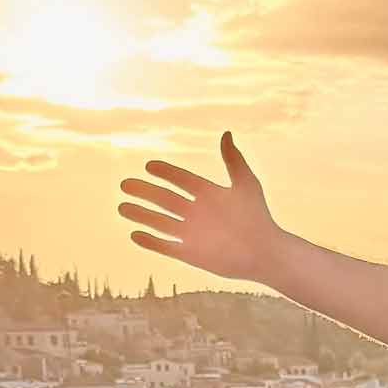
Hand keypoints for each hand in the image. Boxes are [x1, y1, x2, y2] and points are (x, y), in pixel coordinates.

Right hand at [119, 131, 283, 282]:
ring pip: (160, 222)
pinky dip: (151, 242)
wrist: (265, 252)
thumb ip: (234, 160)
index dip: (165, 172)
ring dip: (141, 215)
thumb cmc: (259, 217)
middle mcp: (196, 212)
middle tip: (125, 184)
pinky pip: (166, 246)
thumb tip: (226, 133)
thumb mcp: (246, 184)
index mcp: (208, 194)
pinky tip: (135, 234)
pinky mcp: (190, 254)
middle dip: (144, 192)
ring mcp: (192, 233)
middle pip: (164, 200)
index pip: (181, 179)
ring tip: (122, 207)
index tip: (149, 166)